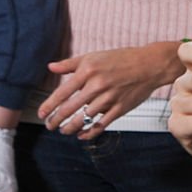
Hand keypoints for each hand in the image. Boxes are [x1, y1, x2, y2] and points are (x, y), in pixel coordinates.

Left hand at [37, 42, 179, 139]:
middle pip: (70, 109)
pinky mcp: (120, 108)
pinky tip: (81, 134)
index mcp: (88, 71)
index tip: (41, 114)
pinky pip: (101, 125)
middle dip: (56, 121)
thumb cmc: (121, 58)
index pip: (62, 92)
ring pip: (84, 119)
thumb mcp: (94, 56)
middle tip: (49, 126)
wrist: (150, 64)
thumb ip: (70, 64)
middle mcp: (97, 85)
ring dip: (70, 128)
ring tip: (63, 131)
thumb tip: (50, 67)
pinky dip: (89, 132)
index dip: (49, 106)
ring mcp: (109, 98)